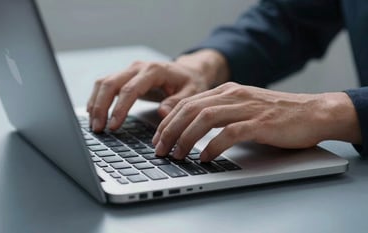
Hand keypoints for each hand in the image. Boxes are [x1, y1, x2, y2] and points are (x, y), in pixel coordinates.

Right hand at [87, 49, 229, 131]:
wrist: (188, 71)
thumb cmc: (190, 82)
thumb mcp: (192, 92)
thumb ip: (177, 102)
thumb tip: (163, 113)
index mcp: (154, 70)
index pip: (130, 89)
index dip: (119, 108)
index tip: (114, 126)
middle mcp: (138, 67)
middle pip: (110, 83)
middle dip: (101, 107)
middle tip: (98, 128)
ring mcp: (130, 70)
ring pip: (103, 83)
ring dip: (96, 103)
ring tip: (94, 125)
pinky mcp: (125, 76)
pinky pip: (105, 85)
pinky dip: (97, 99)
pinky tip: (95, 113)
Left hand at [153, 82, 360, 161]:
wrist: (311, 112)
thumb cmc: (275, 114)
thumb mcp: (242, 107)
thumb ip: (219, 112)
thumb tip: (191, 128)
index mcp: (226, 90)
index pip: (188, 103)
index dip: (168, 121)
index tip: (158, 137)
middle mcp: (233, 95)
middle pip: (190, 109)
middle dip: (170, 130)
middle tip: (160, 149)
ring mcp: (246, 107)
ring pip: (205, 118)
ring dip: (186, 138)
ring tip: (177, 155)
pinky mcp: (260, 123)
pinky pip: (229, 133)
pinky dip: (213, 146)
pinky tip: (205, 157)